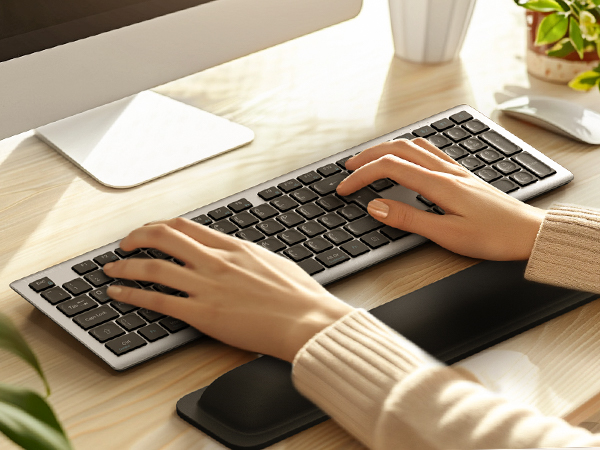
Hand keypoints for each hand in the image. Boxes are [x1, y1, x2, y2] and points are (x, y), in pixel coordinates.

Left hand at [103, 219, 353, 361]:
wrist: (306, 320)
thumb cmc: (298, 296)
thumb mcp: (273, 262)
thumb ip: (247, 257)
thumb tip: (236, 254)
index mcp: (233, 247)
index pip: (187, 227)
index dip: (160, 226)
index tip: (149, 230)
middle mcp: (216, 261)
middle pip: (164, 238)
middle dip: (137, 237)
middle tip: (124, 244)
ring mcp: (207, 287)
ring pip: (154, 267)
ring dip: (126, 266)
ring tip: (112, 269)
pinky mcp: (203, 314)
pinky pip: (159, 301)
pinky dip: (133, 296)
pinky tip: (120, 294)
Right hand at [336, 138, 544, 260]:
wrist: (530, 233)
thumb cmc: (494, 237)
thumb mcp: (447, 235)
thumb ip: (408, 219)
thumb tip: (376, 207)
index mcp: (439, 184)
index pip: (389, 168)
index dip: (361, 176)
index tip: (344, 188)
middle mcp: (446, 171)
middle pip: (398, 149)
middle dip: (368, 156)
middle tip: (348, 169)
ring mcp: (455, 170)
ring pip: (414, 146)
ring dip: (386, 148)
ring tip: (369, 159)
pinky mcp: (462, 175)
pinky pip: (429, 151)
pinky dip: (407, 149)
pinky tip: (406, 157)